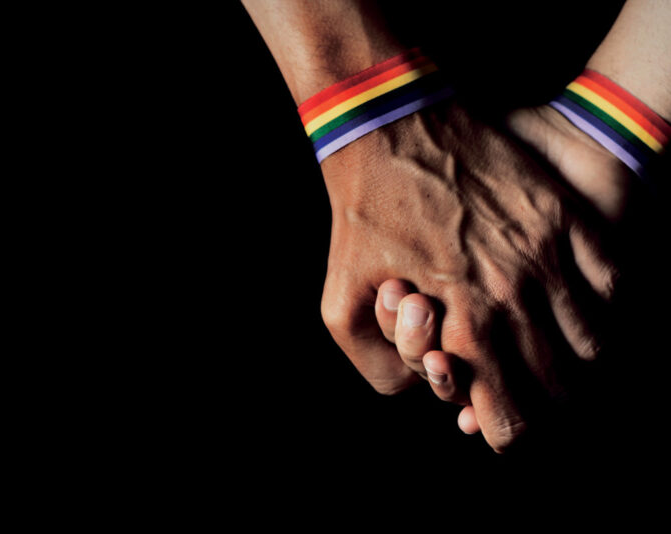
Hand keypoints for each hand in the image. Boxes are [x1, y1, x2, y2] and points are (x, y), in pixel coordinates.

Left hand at [320, 99, 617, 451]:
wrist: (387, 130)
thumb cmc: (358, 218)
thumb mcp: (340, 305)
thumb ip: (378, 365)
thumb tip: (420, 388)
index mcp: (464, 326)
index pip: (512, 420)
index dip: (506, 433)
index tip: (496, 425)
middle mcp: (515, 297)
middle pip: (558, 385)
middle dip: (541, 401)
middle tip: (523, 391)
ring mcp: (546, 254)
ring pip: (593, 342)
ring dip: (574, 359)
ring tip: (552, 354)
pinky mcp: (562, 216)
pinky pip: (611, 281)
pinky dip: (600, 306)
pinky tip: (577, 306)